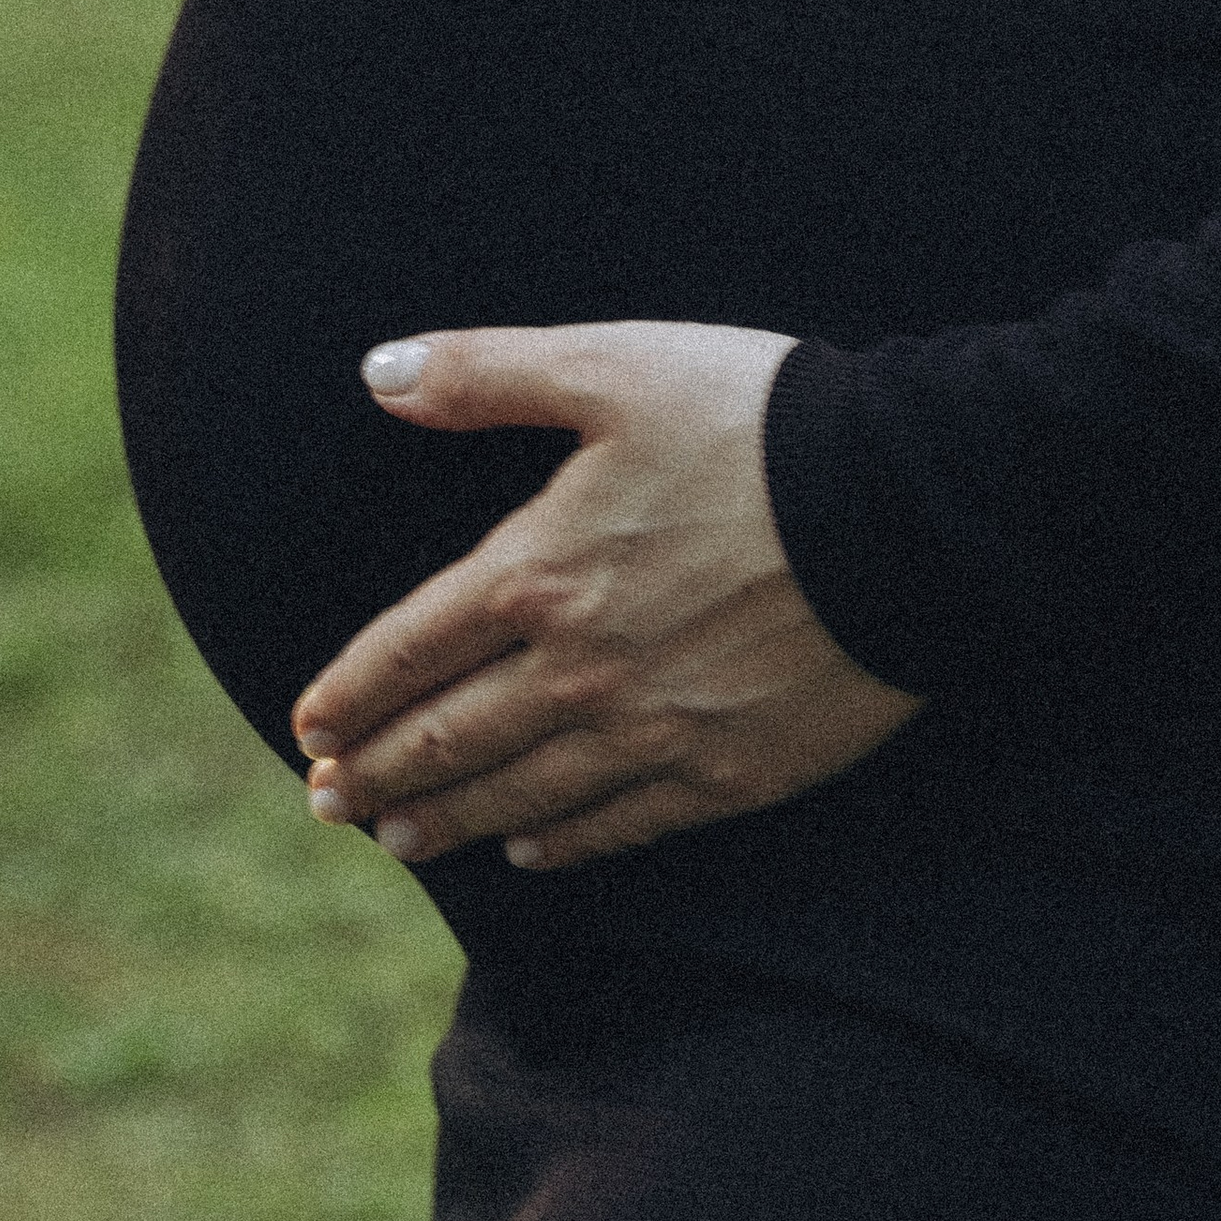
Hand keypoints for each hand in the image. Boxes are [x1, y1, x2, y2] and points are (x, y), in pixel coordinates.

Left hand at [292, 321, 923, 873]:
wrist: (912, 506)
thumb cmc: (760, 420)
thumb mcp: (614, 367)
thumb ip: (489, 373)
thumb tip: (378, 371)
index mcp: (540, 569)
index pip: (412, 648)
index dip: (351, 692)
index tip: (308, 725)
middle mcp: (581, 667)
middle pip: (451, 738)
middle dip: (378, 774)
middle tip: (329, 805)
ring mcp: (655, 729)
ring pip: (523, 794)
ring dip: (449, 821)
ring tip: (399, 840)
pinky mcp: (730, 770)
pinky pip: (622, 825)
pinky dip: (562, 845)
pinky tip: (529, 853)